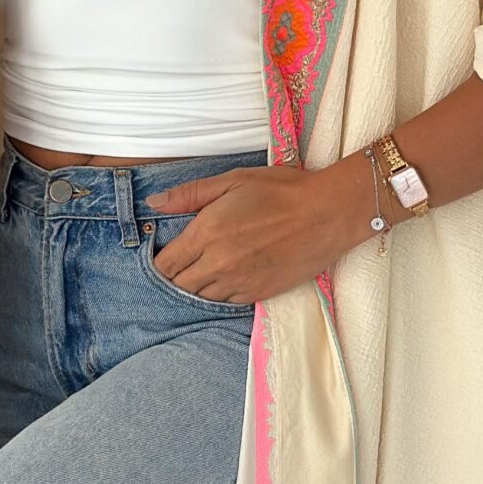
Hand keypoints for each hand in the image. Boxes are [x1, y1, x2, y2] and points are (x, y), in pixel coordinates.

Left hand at [144, 160, 371, 303]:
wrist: (328, 214)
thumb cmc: (282, 191)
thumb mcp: (233, 181)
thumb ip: (190, 194)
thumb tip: (154, 203)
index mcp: (207, 232)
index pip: (165, 264)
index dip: (158, 262)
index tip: (163, 255)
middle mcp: (218, 263)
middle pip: (179, 286)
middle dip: (174, 277)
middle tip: (182, 263)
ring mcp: (238, 282)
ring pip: (200, 298)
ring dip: (196, 287)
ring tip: (205, 270)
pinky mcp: (258, 294)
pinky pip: (225, 302)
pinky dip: (220, 294)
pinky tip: (226, 278)